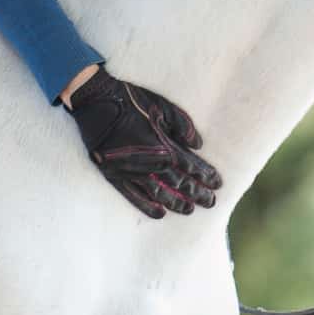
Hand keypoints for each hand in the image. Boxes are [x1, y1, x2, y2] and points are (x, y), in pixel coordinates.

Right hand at [63, 67, 221, 217]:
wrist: (96, 103)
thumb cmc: (131, 100)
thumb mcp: (162, 106)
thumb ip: (183, 126)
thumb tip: (198, 144)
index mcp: (164, 146)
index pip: (191, 167)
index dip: (206, 176)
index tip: (217, 184)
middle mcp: (151, 164)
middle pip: (180, 184)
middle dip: (198, 194)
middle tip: (211, 202)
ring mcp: (132, 173)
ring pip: (160, 195)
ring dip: (177, 204)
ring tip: (190, 210)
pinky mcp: (115, 176)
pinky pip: (134, 197)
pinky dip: (148, 207)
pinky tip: (160, 213)